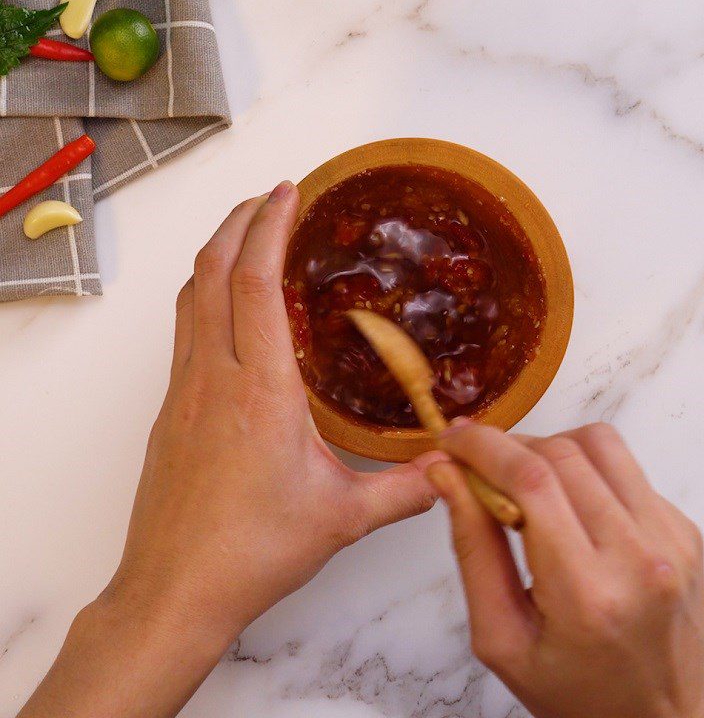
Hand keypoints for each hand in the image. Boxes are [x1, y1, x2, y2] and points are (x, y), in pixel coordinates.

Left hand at [18, 182, 441, 717]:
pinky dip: (204, 297)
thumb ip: (406, 489)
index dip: (268, 229)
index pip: (254, 285)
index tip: (286, 193)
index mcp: (261, 392)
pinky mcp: (171, 412)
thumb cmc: (251, 551)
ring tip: (245, 237)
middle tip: (267, 197)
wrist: (175, 590)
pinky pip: (184, 333)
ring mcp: (184, 393)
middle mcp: (214, 379)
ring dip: (215, 256)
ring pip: (189, 299)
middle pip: (211, 273)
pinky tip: (227, 312)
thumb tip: (452, 469)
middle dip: (236, 223)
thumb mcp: (343, 518)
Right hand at [428, 421, 703, 717]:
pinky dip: (585, 469)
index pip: (530, 481)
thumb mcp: (500, 637)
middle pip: (561, 454)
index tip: (452, 439)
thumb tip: (448, 475)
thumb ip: (472, 549)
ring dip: (548, 447)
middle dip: (507, 445)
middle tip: (477, 462)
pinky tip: (569, 506)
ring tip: (524, 480)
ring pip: (599, 443)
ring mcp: (671, 538)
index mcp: (587, 593)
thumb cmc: (576, 692)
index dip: (483, 446)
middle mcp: (640, 557)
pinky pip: (626, 468)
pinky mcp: (684, 528)